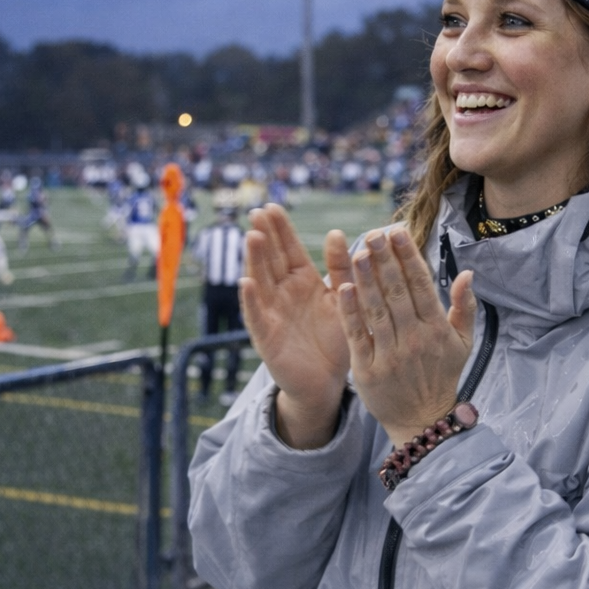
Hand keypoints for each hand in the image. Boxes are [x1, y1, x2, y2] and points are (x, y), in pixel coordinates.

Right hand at [240, 204, 352, 447]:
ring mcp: (271, 313)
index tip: (272, 207)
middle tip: (257, 213)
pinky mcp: (266, 337)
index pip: (288, 249)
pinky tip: (247, 282)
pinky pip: (257, 316)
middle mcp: (282, 293)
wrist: (327, 382)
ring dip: (254, 261)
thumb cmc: (336, 339)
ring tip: (251, 237)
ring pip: (260, 282)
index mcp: (302, 281)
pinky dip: (252, 301)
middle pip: (270, 260)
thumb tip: (336, 232)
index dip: (280, 230)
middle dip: (264, 237)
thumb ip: (340, 268)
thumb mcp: (341, 299)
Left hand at [336, 226, 474, 447]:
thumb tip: (467, 273)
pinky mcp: (368, 370)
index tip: (397, 232)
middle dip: (385, 260)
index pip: (421, 285)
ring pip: (377, 310)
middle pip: (397, 292)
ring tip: (357, 252)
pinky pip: (358, 336)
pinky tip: (343, 288)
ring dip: (366, 279)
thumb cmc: (441, 377)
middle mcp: (415, 339)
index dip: (408, 257)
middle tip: (373, 233)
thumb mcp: (463, 344)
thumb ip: (464, 307)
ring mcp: (391, 355)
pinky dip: (350, 312)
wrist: (423, 421)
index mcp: (436, 329)